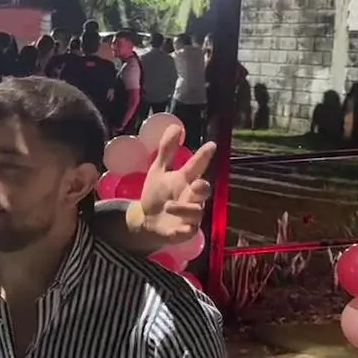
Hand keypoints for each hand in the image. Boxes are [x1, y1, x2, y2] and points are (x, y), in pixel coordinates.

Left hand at [133, 126, 215, 241]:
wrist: (146, 219)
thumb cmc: (157, 194)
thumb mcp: (158, 171)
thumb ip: (167, 151)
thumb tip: (175, 126)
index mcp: (185, 180)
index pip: (197, 166)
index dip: (203, 156)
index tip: (211, 145)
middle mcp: (191, 196)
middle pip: (203, 190)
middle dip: (202, 187)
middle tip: (196, 183)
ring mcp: (190, 215)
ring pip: (195, 211)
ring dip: (184, 208)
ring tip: (169, 205)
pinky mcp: (184, 231)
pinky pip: (188, 231)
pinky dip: (183, 230)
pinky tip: (177, 229)